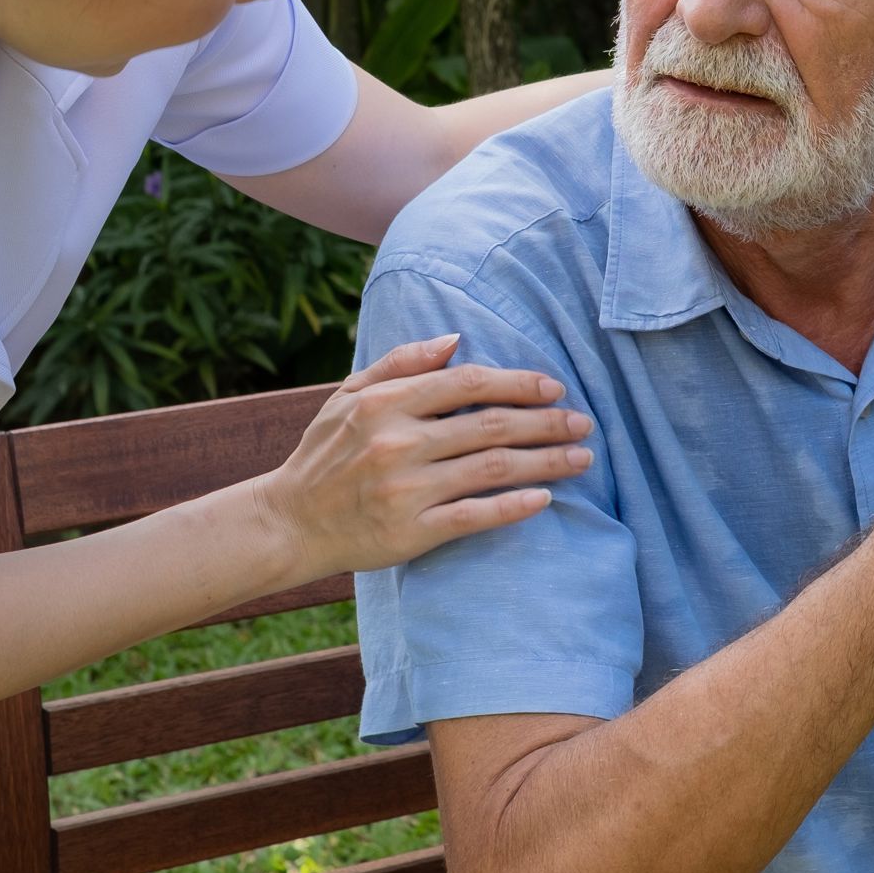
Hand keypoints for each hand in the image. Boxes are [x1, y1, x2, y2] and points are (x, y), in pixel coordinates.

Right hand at [252, 335, 593, 585]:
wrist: (288, 524)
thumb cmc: (325, 454)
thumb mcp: (349, 395)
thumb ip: (402, 363)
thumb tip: (456, 339)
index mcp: (386, 403)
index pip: (469, 383)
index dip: (519, 383)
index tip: (555, 388)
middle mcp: (397, 443)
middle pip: (492, 426)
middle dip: (547, 423)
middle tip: (584, 424)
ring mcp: (405, 490)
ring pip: (493, 469)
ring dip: (546, 462)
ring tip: (582, 458)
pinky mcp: (410, 533)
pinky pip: (474, 516)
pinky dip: (514, 507)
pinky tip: (546, 499)